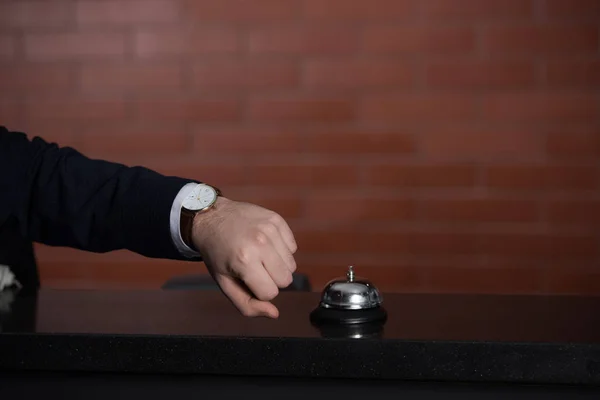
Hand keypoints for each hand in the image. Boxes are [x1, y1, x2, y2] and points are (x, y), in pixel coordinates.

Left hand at [191, 197, 297, 317]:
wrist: (210, 218)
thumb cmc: (217, 254)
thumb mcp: (224, 283)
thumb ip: (247, 305)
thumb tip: (274, 314)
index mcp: (244, 262)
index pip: (270, 293)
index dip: (259, 290)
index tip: (247, 279)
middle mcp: (260, 243)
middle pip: (285, 279)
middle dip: (271, 279)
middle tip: (254, 268)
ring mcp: (270, 229)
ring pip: (291, 265)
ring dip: (277, 265)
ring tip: (259, 255)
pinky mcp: (276, 220)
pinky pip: (292, 247)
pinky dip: (281, 249)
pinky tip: (265, 244)